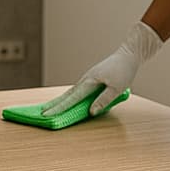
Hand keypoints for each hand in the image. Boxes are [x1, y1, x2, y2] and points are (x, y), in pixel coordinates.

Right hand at [41, 21, 162, 116]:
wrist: (128, 55)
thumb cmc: (124, 71)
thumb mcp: (117, 88)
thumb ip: (103, 100)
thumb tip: (91, 111)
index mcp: (90, 82)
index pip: (72, 98)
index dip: (59, 108)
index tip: (47, 115)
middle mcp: (85, 80)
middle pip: (67, 95)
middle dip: (54, 105)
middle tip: (41, 113)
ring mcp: (87, 79)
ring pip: (70, 92)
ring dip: (60, 100)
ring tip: (49, 108)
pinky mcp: (91, 79)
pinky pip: (77, 90)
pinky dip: (69, 96)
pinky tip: (66, 100)